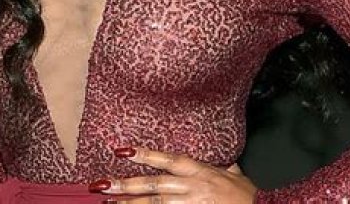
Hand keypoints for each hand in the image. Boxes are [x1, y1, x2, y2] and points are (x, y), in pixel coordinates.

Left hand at [88, 144, 257, 202]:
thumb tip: (224, 161)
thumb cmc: (248, 197)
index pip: (167, 159)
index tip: (121, 151)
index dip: (144, 154)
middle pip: (154, 185)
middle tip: (101, 185)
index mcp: (200, 171)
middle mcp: (193, 187)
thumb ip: (224, 166)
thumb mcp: (235, 175)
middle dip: (126, 185)